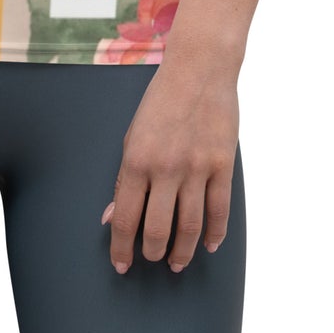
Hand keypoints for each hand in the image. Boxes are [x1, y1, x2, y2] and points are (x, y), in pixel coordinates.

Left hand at [101, 62, 238, 273]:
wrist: (199, 68)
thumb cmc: (161, 100)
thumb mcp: (132, 135)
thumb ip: (124, 178)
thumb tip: (111, 216)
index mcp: (137, 159)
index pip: (125, 217)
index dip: (121, 247)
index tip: (121, 263)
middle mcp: (165, 167)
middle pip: (158, 229)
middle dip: (152, 252)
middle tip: (152, 259)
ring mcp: (196, 167)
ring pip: (190, 227)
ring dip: (183, 252)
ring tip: (177, 262)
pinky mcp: (222, 164)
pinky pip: (219, 210)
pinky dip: (215, 234)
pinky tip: (209, 245)